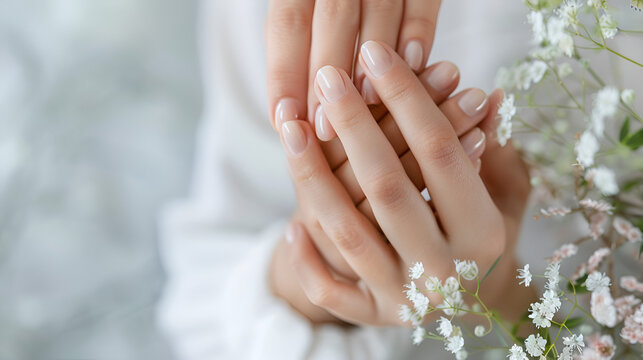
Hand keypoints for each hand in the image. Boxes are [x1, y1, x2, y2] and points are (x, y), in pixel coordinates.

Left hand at [266, 0, 440, 138]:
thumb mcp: (302, 7)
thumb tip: (287, 109)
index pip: (287, 23)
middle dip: (327, 77)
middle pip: (332, 20)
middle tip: (325, 127)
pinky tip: (414, 66)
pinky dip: (418, 32)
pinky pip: (422, 0)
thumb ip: (296, 42)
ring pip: (379, 10)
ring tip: (368, 104)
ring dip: (373, 61)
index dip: (284, 72)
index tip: (283, 118)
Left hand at [272, 41, 533, 325]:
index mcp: (483, 232)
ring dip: (314, 177)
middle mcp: (444, 270)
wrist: (480, 303)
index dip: (409, 100)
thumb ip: (491, 146)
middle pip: (388, 189)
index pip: (440, 153)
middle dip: (355, 126)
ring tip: (290, 127)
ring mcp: (405, 297)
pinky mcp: (375, 317)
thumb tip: (486, 93)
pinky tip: (289, 227)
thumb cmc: (489, 232)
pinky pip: (332, 294)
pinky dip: (308, 263)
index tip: (377, 56)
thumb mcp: (505, 190)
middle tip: (329, 77)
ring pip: (349, 234)